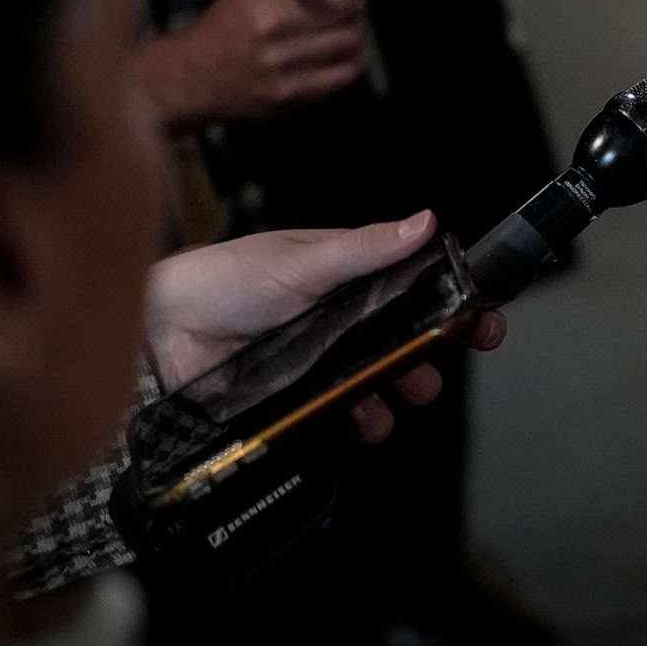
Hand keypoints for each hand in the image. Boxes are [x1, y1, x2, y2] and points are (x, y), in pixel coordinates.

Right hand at [135, 0, 368, 128]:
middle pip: (351, 0)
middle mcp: (270, 18)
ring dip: (355, 30)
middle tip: (346, 4)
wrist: (191, 75)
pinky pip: (347, 71)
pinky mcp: (289, 91)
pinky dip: (352, 60)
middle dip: (354, 0)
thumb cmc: (232, 23)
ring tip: (341, 29)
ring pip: (353, 36)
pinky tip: (340, 55)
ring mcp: (280, 58)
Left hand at [142, 211, 506, 442]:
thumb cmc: (225, 278)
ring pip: (381, 382)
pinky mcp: (299, 397)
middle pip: (408, 342)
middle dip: (432, 359)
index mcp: (352, 277)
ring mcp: (322, 359)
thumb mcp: (303, 260)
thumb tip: (425, 221)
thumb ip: (366, 247)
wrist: (162, 331)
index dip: (456, 305)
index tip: (484, 324)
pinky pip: (342, 415)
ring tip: (397, 400)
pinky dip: (360, 421)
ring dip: (399, 394)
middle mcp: (342, 318)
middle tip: (434, 371)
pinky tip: (361, 423)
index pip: (419, 287)